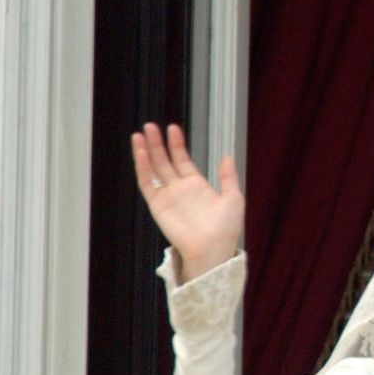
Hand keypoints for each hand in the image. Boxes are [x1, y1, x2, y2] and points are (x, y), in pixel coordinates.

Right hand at [131, 123, 243, 281]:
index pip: (183, 160)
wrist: (213, 249)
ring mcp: (168, 196)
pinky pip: (147, 183)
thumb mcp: (234, 198)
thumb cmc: (226, 228)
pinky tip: (140, 152)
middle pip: (165, 161)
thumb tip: (227, 156)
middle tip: (151, 126)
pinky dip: (142, 167)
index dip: (177, 144)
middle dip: (158, 143)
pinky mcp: (158, 205)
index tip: (172, 128)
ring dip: (147, 151)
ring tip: (141, 133)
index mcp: (198, 186)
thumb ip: (228, 177)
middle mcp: (180, 189)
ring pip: (153, 169)